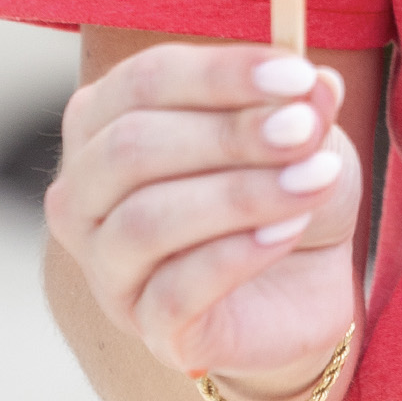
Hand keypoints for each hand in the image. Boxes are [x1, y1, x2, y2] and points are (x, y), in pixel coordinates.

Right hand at [45, 43, 361, 395]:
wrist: (307, 281)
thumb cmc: (283, 188)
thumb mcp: (305, 137)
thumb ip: (302, 107)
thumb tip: (315, 83)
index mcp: (106, 123)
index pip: (142, 82)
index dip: (220, 74)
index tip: (297, 76)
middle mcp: (86, 194)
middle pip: (131, 149)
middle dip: (229, 135)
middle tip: (305, 129)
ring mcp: (106, 267)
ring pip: (147, 221)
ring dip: (241, 195)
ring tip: (314, 180)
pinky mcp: (148, 326)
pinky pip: (175, 290)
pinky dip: (238, 255)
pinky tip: (289, 232)